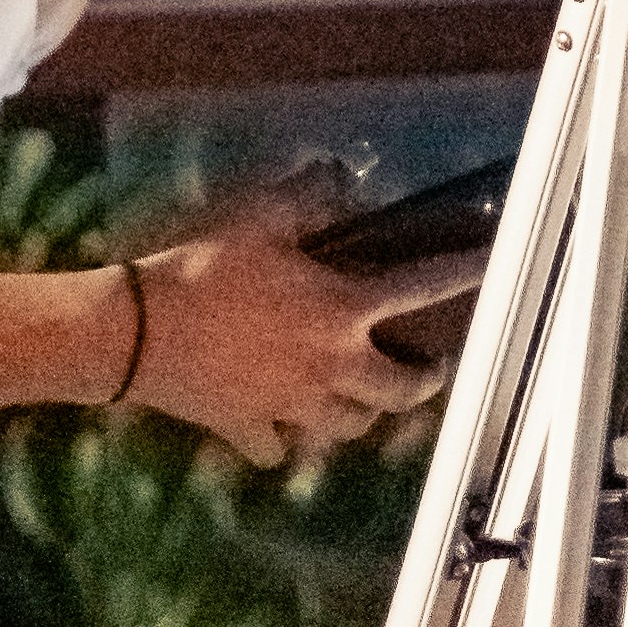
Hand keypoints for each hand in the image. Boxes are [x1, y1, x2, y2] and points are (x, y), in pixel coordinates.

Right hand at [122, 171, 482, 466]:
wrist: (138, 333)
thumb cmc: (204, 269)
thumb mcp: (261, 218)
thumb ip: (310, 197)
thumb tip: (339, 178)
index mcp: (340, 311)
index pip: (419, 288)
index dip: (460, 272)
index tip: (489, 266)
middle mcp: (329, 367)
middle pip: (397, 390)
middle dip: (423, 381)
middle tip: (431, 368)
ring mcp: (290, 406)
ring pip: (348, 428)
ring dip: (363, 415)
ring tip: (365, 400)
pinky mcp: (249, 427)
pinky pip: (278, 448)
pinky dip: (285, 442)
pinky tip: (282, 433)